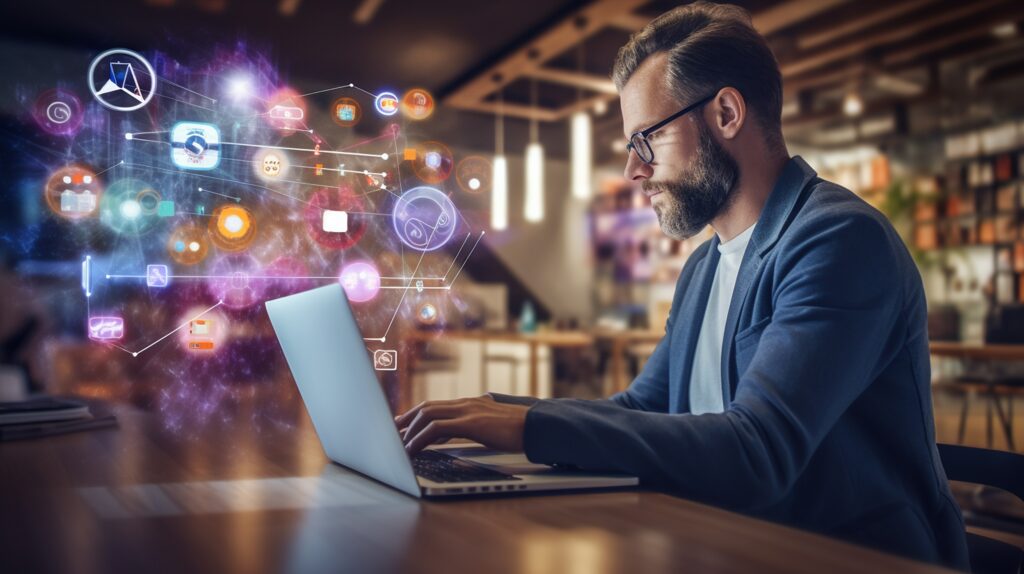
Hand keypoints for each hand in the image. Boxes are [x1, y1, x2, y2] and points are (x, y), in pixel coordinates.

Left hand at [394, 395, 528, 455]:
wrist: (539, 426)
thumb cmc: (520, 429)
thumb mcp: (492, 425)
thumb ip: (474, 424)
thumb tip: (458, 431)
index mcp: (471, 404)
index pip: (437, 405)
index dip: (417, 414)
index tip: (403, 424)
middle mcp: (467, 403)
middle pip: (427, 407)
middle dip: (407, 420)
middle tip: (393, 432)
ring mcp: (468, 411)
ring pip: (428, 415)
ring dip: (410, 430)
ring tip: (399, 444)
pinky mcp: (471, 422)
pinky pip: (437, 428)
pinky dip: (420, 438)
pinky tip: (413, 449)